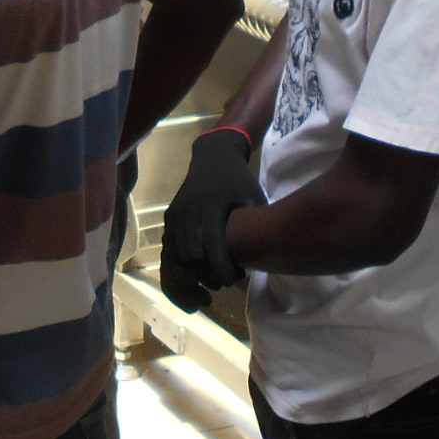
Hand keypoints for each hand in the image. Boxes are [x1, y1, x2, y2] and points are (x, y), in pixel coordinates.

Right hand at [160, 130, 261, 314]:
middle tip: (226, 282)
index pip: (211, 245)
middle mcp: (189, 209)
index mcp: (212, 205)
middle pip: (191, 254)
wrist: (214, 157)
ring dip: (193, 272)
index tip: (234, 280)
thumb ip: (255, 225)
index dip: (221, 268)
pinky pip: (170, 246)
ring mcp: (175, 212)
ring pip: (177, 253)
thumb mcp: (254, 197)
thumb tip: (268, 257)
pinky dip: (182, 263)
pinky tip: (199, 269)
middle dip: (207, 274)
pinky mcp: (169, 216)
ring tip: (213, 279)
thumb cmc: (239, 181)